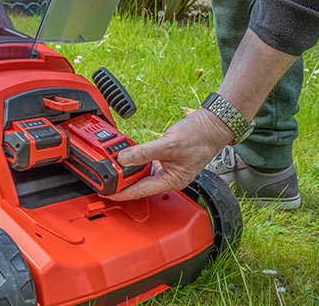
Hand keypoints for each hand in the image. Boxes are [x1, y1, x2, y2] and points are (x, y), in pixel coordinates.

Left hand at [104, 109, 233, 200]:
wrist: (213, 124)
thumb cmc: (200, 136)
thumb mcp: (168, 144)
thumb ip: (144, 152)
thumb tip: (124, 158)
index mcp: (172, 181)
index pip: (141, 191)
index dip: (122, 193)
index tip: (107, 193)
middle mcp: (169, 177)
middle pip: (140, 184)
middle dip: (122, 182)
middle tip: (105, 178)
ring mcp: (168, 168)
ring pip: (143, 173)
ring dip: (128, 170)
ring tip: (112, 167)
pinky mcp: (166, 158)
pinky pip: (147, 163)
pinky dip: (136, 160)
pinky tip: (127, 156)